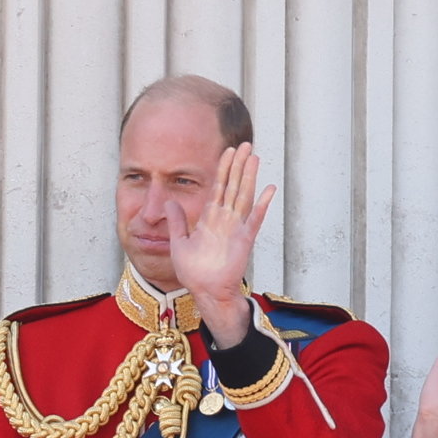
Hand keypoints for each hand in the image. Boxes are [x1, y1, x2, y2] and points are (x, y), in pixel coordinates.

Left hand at [166, 142, 275, 346]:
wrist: (206, 293)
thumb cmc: (194, 273)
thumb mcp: (179, 243)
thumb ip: (177, 222)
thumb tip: (169, 202)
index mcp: (210, 219)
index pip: (218, 188)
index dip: (223, 169)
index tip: (228, 152)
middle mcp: (224, 220)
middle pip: (233, 186)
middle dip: (238, 165)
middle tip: (245, 144)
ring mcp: (236, 228)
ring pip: (243, 196)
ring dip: (249, 177)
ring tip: (254, 157)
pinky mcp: (244, 240)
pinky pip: (253, 220)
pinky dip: (261, 205)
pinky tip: (269, 190)